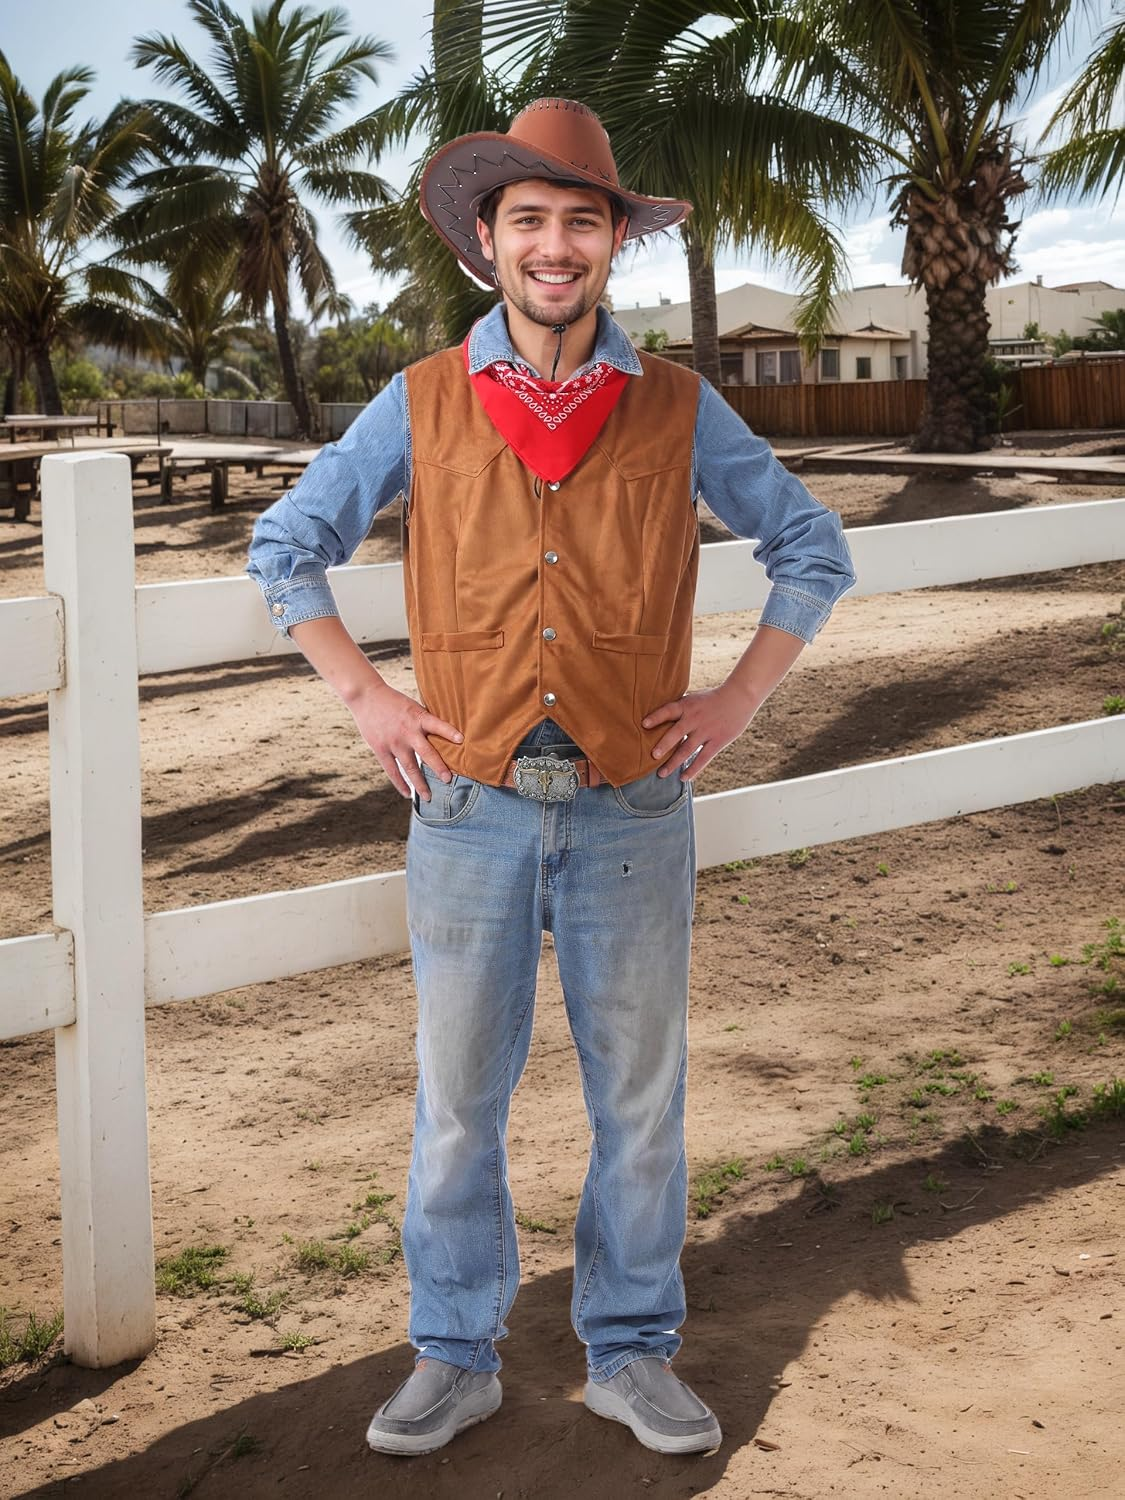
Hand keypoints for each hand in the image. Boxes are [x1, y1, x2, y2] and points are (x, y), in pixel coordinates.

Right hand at [348, 680, 462, 799]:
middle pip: (426, 753)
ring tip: (428, 797)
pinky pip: (392, 771)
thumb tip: (444, 735)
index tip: (462, 740)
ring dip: (420, 783)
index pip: (437, 725)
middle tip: (449, 780)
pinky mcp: (381, 749)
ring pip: (410, 767)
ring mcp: (394, 742)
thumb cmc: (394, 701)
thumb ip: (425, 721)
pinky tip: (408, 794)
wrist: (366, 696)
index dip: (449, 732)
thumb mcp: (413, 706)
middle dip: (438, 767)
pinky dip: (401, 784)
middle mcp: (407, 731)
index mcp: (418, 717)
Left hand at [642, 682, 757, 780]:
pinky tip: (683, 778)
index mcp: (687, 705)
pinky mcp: (718, 741)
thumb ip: (679, 709)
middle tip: (652, 756)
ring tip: (661, 774)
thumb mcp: (694, 698)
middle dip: (663, 745)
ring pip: (687, 750)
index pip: (668, 710)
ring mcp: (706, 731)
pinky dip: (693, 769)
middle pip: (676, 733)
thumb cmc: (712, 698)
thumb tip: (659, 719)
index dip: (656, 717)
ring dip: (674, 763)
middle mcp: (695, 719)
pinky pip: (703, 758)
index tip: (644, 724)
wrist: (739, 697)